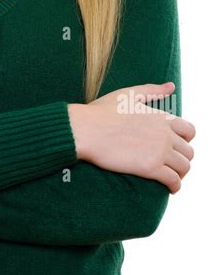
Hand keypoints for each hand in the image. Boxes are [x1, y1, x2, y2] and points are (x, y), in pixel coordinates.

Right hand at [68, 82, 195, 193]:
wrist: (86, 130)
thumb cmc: (101, 112)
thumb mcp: (128, 94)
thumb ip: (152, 90)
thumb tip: (172, 86)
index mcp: (161, 117)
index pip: (189, 131)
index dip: (185, 140)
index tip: (175, 146)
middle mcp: (165, 133)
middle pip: (188, 151)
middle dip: (182, 159)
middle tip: (171, 164)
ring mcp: (159, 151)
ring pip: (184, 167)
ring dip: (180, 174)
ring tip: (171, 177)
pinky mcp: (151, 168)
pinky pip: (174, 181)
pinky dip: (175, 186)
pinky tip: (169, 188)